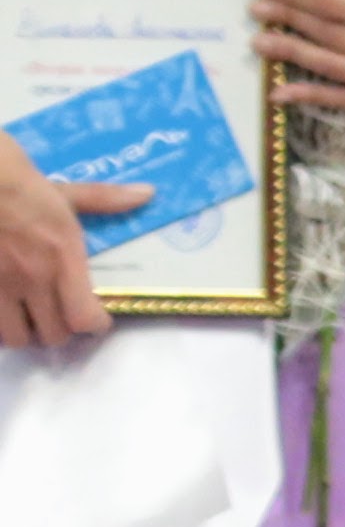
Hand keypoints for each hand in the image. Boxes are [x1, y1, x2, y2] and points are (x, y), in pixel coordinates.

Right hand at [0, 135, 149, 350]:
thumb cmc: (20, 187)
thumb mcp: (66, 192)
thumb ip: (106, 200)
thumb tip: (148, 194)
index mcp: (63, 258)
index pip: (83, 317)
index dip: (94, 325)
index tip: (97, 319)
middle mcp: (33, 279)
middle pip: (53, 335)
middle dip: (62, 330)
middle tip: (61, 316)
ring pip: (17, 338)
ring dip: (26, 333)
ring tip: (29, 318)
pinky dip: (0, 326)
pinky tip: (5, 311)